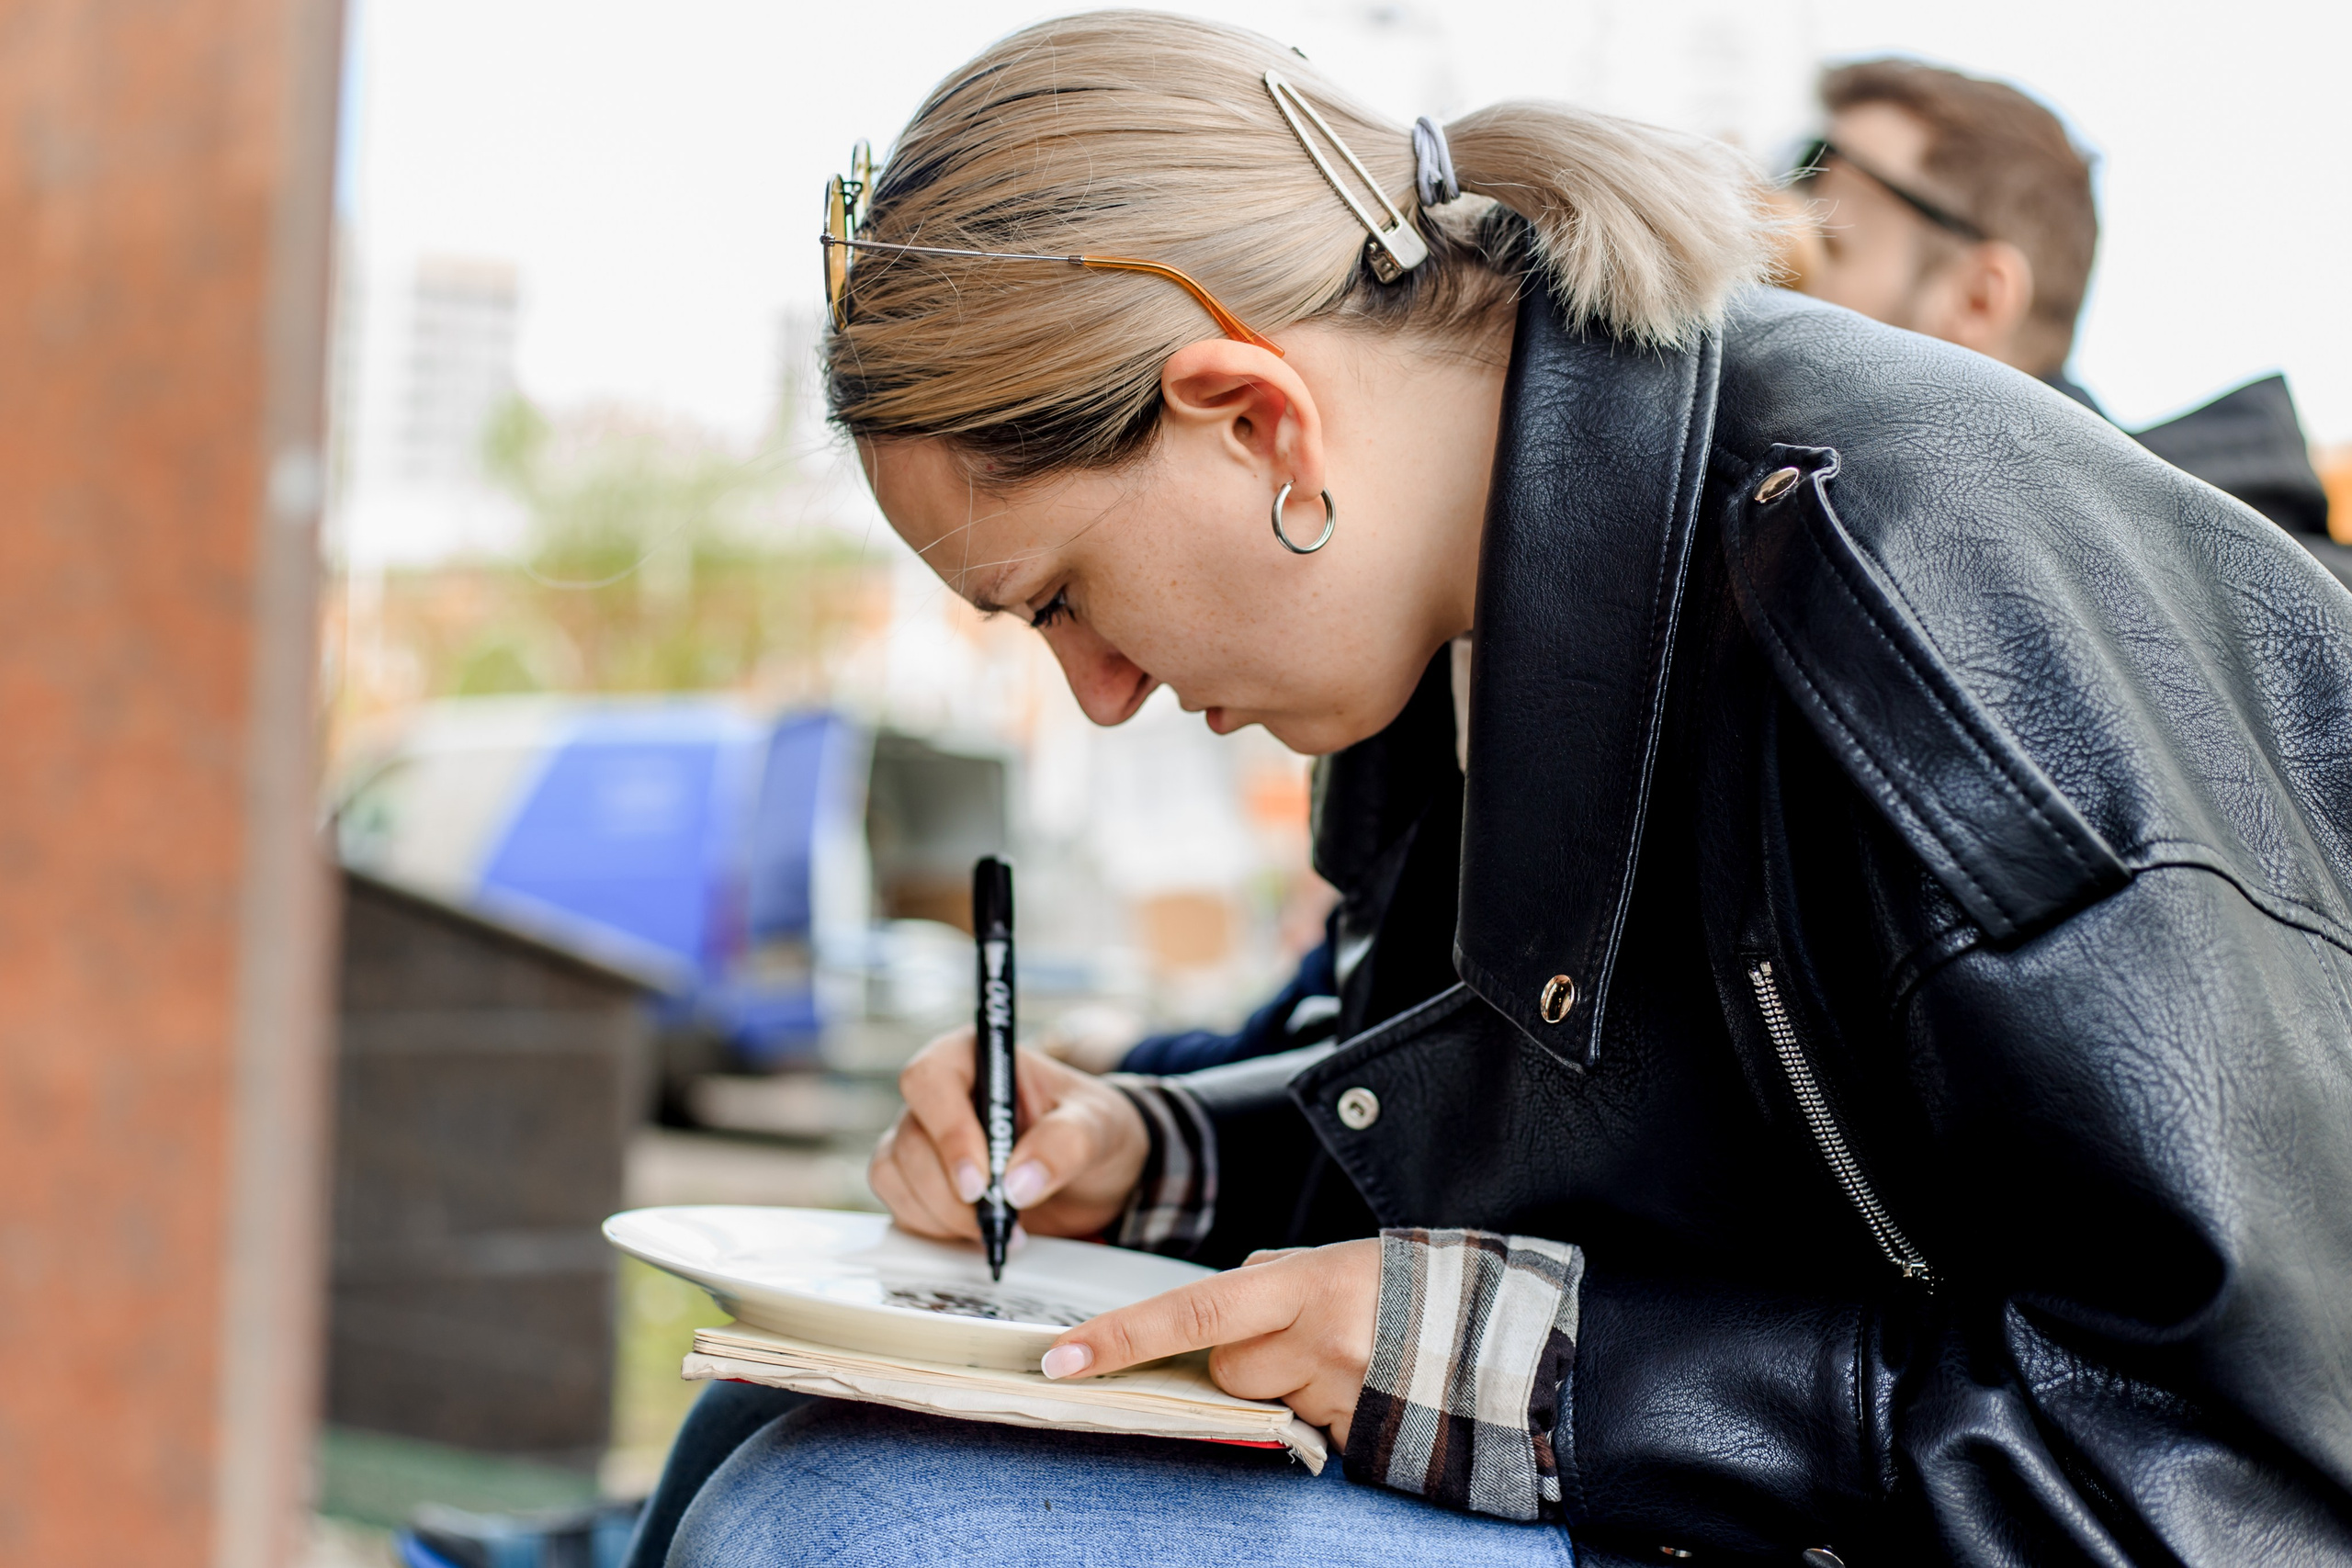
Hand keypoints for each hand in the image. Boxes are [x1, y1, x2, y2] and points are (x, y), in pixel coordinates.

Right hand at [870, 1028, 1150, 1242]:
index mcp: (976, 1056)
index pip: (931, 1079)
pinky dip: (935, 1228)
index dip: (949, 1132)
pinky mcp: (918, 1178)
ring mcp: (924, 1136)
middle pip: (911, 1138)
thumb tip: (1018, 1183)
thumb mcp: (1097, 1127)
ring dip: (944, 1215)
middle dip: (953, 1191)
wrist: (1096, 1171)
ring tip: (1003, 1228)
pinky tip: (978, 1232)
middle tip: (1004, 1217)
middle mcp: (942, 1093)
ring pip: (896, 1174)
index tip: (983, 1181)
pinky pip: (900, 1203)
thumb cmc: (1093, 1128)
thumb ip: (1064, 1144)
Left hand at [1037, 1240, 1380, 1448]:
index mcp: (1305, 1283)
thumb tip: (1203, 1323)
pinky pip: (1303, 1429)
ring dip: (1281, 1382)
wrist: (1500, 1333)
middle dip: (1240, 1355)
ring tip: (1340, 1355)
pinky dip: (1316, 1410)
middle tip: (1296, 1333)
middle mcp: (1319, 1341)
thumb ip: (1265, 1286)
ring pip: (1261, 1399)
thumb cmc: (1401, 1287)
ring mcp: (1339, 1394)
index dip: (1121, 1337)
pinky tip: (1359, 1384)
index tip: (1061, 1358)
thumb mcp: (1330, 1264)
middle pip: (1225, 1367)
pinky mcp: (1358, 1436)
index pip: (1190, 1311)